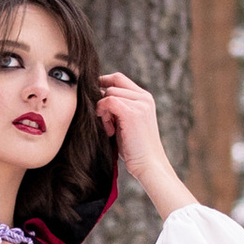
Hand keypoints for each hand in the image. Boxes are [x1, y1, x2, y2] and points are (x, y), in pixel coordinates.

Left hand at [96, 74, 193, 219]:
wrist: (149, 165)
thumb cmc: (135, 149)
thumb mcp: (126, 123)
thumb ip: (118, 109)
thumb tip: (97, 98)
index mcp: (144, 98)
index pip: (119, 78)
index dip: (104, 83)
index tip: (94, 98)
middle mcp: (144, 97)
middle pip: (112, 84)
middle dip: (103, 101)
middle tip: (107, 123)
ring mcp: (140, 103)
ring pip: (109, 93)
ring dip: (103, 111)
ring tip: (110, 129)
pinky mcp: (132, 112)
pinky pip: (108, 101)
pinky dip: (103, 114)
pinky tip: (110, 130)